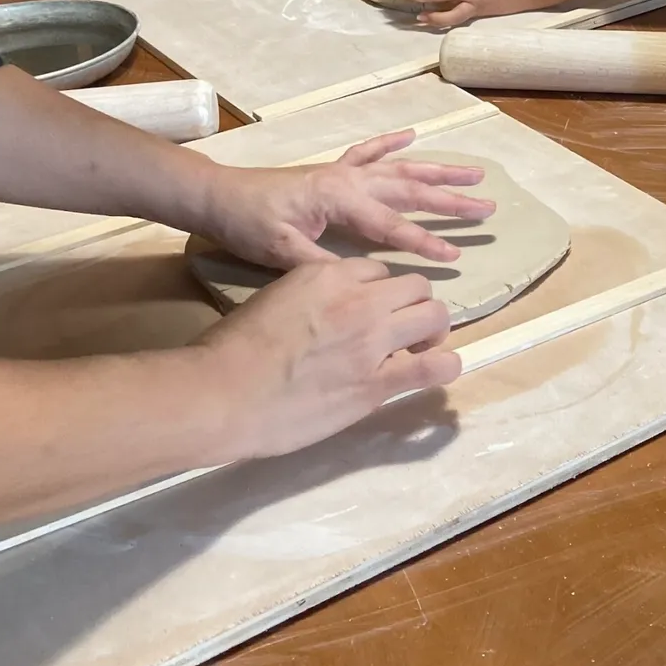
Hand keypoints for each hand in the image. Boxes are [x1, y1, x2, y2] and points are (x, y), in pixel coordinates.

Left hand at [199, 130, 494, 269]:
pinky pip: (369, 153)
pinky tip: (412, 135)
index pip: (392, 225)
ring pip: (401, 169)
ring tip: (474, 172)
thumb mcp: (282, 254)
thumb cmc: (248, 225)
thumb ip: (325, 266)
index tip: (455, 257)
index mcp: (340, 198)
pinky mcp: (332, 171)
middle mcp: (350, 180)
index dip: (424, 242)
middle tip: (487, 207)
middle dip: (450, 200)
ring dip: (438, 170)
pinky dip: (391, 143)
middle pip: (410, 190)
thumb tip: (364, 281)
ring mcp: (343, 171)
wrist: (218, 197)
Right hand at [199, 258, 459, 458]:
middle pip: (416, 286)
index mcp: (327, 275)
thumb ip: (314, 297)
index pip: (378, 270)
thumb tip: (332, 313)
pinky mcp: (376, 383)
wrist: (221, 394)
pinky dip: (444, 366)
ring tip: (423, 347)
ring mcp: (371, 342)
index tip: (373, 310)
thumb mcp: (277, 298)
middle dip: (414, 305)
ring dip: (433, 330)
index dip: (380, 291)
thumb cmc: (233, 349)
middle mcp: (357, 300)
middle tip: (405, 329)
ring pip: (434, 315)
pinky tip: (440, 369)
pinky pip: (433, 367)